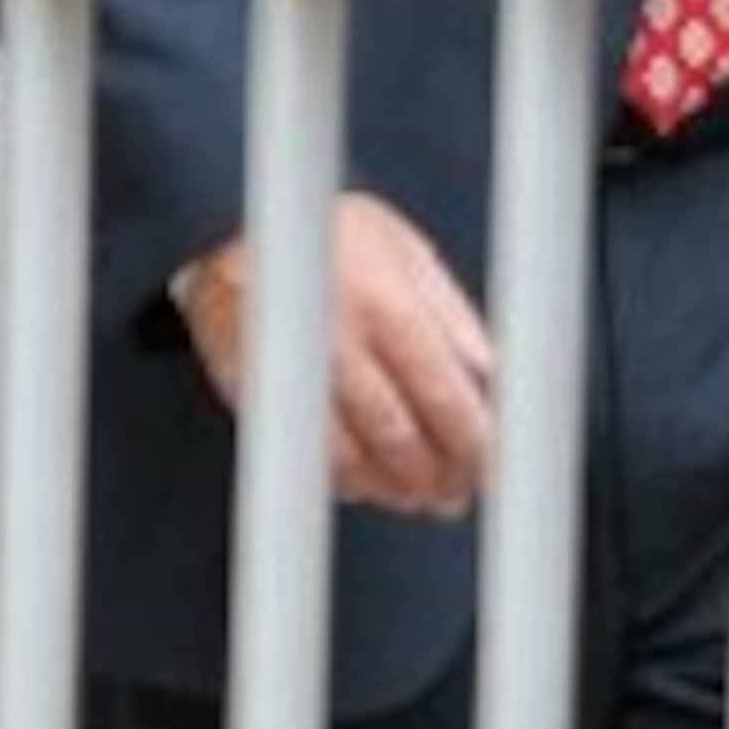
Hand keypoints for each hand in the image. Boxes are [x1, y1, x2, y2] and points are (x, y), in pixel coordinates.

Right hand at [173, 191, 497, 518]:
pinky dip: (342, 481)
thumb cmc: (337, 240)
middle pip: (398, 435)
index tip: (495, 462)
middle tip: (461, 491)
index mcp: (389, 306)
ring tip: (423, 496)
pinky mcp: (259, 397)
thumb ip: (453, 316)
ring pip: (349, 459)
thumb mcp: (411, 254)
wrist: (234, 231)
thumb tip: (493, 373)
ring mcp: (295, 375)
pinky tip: (369, 484)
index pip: (442, 392)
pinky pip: (304, 457)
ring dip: (393, 487)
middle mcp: (341, 344)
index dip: (472, 439)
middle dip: (438, 475)